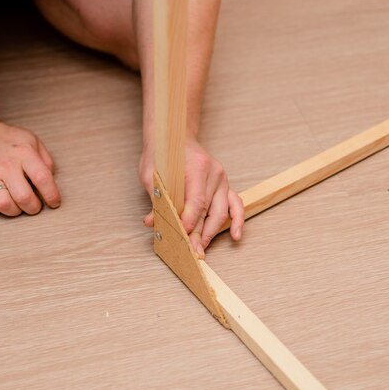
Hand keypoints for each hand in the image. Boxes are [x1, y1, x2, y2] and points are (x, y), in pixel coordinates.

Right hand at [0, 121, 60, 215]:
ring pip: (4, 205)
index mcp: (23, 153)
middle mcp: (5, 165)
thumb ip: (45, 160)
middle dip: (34, 207)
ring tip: (16, 204)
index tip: (54, 203)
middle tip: (34, 206)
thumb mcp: (31, 141)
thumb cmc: (7, 141)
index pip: (42, 178)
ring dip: (14, 210)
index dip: (51, 195)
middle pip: (24, 197)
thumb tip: (51, 183)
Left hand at [139, 137, 243, 257]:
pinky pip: (235, 204)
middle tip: (193, 251)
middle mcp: (214, 173)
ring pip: (221, 211)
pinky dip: (237, 220)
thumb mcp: (151, 173)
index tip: (183, 235)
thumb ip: (154, 197)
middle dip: (201, 233)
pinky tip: (236, 235)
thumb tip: (152, 221)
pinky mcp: (225, 186)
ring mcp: (222, 179)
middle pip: (210, 209)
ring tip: (203, 248)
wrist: (175, 138)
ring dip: (212, 232)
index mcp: (197, 167)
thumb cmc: (163, 155)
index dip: (190, 220)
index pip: (197, 200)